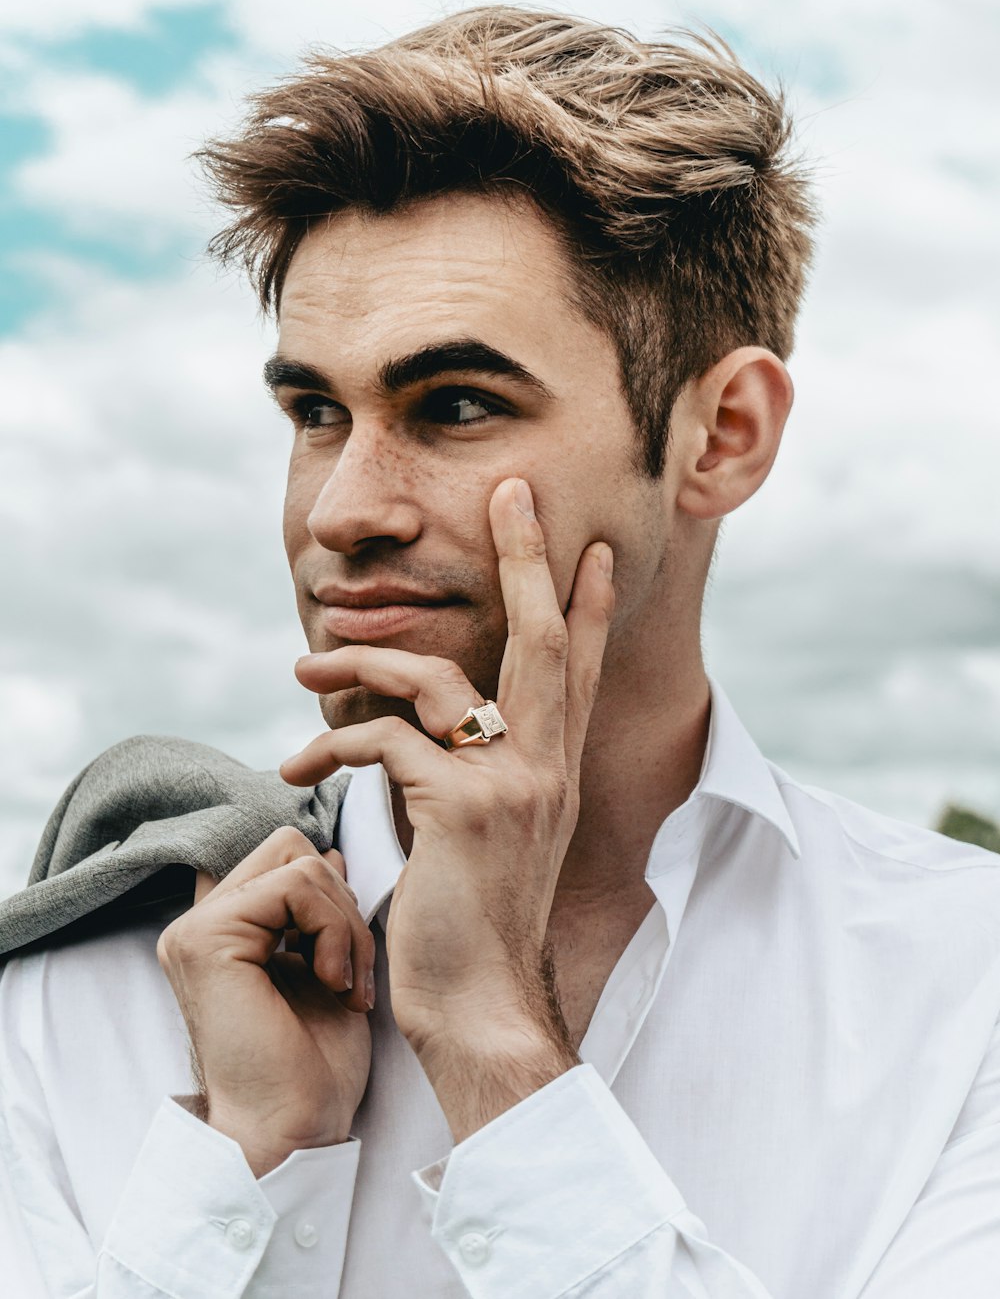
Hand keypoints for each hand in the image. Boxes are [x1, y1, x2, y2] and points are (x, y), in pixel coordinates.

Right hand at [156, 828, 375, 1175]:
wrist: (295, 1128)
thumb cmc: (314, 1065)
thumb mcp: (327, 966)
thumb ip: (318, 911)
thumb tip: (331, 852)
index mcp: (224, 929)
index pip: (284, 858)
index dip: (329, 893)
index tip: (344, 956)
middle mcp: (200, 922)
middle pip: (293, 848)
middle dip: (341, 903)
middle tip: (349, 973)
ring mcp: (196, 928)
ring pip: (301, 862)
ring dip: (344, 924)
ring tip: (343, 984)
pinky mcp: (209, 938)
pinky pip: (296, 886)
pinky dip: (334, 931)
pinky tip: (332, 984)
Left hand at [280, 477, 614, 1139]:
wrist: (480, 1004)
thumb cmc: (471, 922)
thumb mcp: (487, 835)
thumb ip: (473, 773)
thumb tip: (432, 730)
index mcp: (554, 769)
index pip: (577, 668)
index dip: (584, 603)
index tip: (590, 548)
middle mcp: (547, 765)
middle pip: (544, 638)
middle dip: (529, 558)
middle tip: (514, 492)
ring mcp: (512, 784)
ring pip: (439, 680)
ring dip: (362, 664)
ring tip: (304, 666)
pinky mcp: (463, 809)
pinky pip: (387, 740)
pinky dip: (332, 742)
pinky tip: (297, 768)